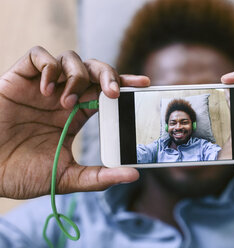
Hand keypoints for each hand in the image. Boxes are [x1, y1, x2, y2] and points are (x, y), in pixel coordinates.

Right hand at [0, 46, 149, 198]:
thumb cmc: (21, 174)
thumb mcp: (66, 177)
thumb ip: (99, 178)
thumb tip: (134, 175)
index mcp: (76, 114)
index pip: (105, 91)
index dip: (125, 84)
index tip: (144, 84)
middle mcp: (62, 96)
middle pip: (93, 70)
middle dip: (108, 75)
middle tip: (113, 93)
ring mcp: (41, 86)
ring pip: (70, 59)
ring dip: (77, 76)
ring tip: (68, 103)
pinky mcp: (18, 79)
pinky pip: (37, 56)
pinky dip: (48, 66)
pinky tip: (47, 90)